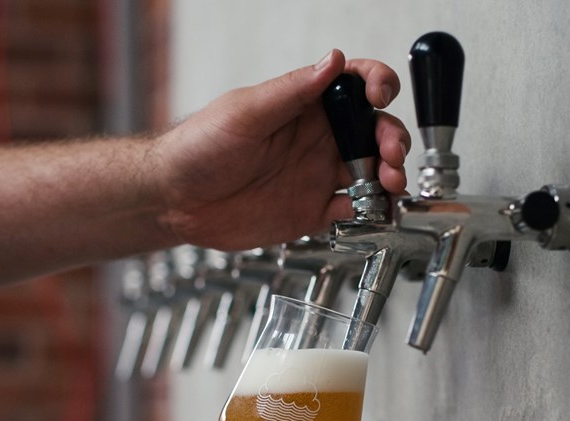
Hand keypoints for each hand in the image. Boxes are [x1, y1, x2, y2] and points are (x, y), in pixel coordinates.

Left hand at [152, 49, 410, 249]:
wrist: (177, 201)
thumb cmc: (199, 147)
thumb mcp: (245, 113)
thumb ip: (291, 91)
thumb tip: (332, 60)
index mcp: (304, 106)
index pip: (352, 84)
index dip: (376, 83)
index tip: (379, 95)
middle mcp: (317, 138)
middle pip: (372, 131)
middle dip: (392, 137)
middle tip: (391, 153)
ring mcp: (318, 174)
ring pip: (372, 170)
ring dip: (390, 174)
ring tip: (390, 184)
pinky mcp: (314, 210)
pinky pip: (355, 209)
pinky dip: (374, 211)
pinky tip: (377, 211)